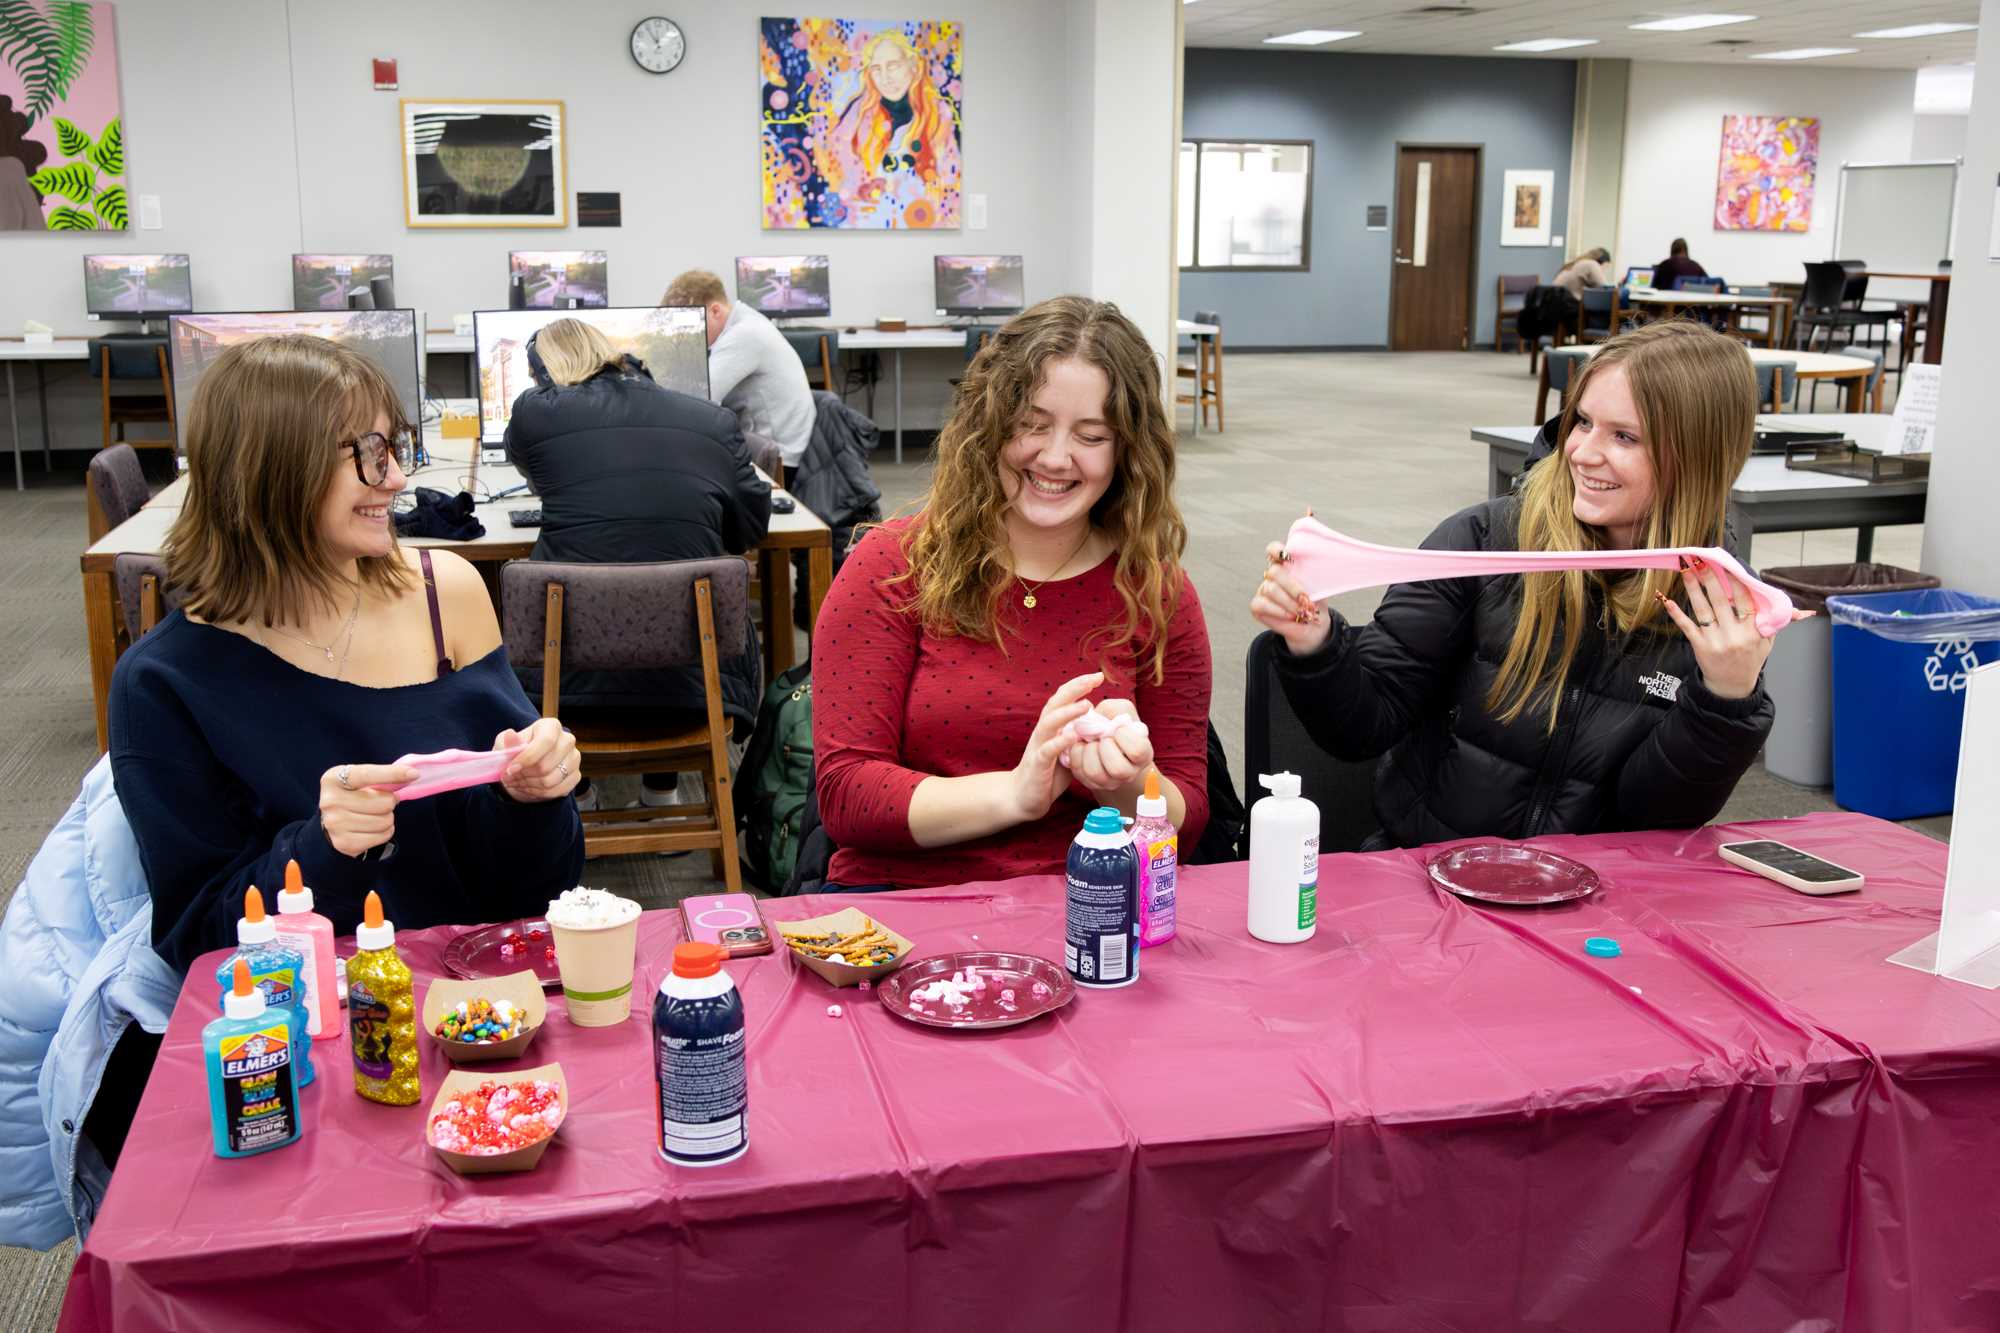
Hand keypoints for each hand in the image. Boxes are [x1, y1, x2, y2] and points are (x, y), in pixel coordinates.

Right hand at [319, 763, 415, 858]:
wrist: (331, 823)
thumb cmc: (352, 796)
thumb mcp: (359, 781)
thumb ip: (380, 776)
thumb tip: (411, 774)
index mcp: (332, 779)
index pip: (367, 774)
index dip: (392, 774)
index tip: (414, 774)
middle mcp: (330, 802)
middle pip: (383, 803)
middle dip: (390, 802)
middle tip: (381, 802)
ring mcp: (335, 824)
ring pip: (385, 821)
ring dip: (388, 818)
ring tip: (376, 815)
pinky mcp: (344, 843)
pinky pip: (383, 836)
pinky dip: (385, 832)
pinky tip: (373, 828)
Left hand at [496, 718, 580, 803]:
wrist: (527, 766)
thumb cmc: (516, 752)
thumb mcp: (506, 745)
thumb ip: (509, 742)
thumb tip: (510, 734)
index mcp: (551, 726)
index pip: (546, 741)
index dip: (527, 758)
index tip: (510, 769)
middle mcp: (567, 740)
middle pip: (546, 765)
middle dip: (524, 775)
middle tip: (509, 778)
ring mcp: (574, 758)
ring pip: (551, 781)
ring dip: (529, 786)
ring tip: (518, 782)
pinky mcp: (576, 775)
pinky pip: (558, 790)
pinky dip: (539, 793)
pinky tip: (529, 788)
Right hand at [1008, 672, 1099, 824]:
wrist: (1022, 797)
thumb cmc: (1047, 774)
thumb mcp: (1069, 752)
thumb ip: (1080, 738)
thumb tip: (1102, 727)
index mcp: (1050, 726)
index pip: (1063, 698)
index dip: (1078, 685)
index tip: (1098, 676)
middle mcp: (1042, 731)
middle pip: (1056, 702)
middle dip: (1075, 688)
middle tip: (1094, 678)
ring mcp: (1038, 746)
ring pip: (1050, 722)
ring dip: (1068, 712)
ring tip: (1087, 704)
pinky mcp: (1037, 764)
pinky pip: (1048, 750)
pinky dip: (1060, 741)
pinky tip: (1074, 735)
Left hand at [1063, 699, 1153, 802]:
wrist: (1101, 736)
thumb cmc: (1113, 721)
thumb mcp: (1119, 709)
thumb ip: (1113, 711)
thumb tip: (1101, 723)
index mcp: (1143, 754)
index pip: (1137, 751)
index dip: (1123, 736)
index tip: (1118, 728)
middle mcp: (1129, 773)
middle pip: (1118, 769)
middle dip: (1105, 747)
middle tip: (1103, 738)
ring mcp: (1109, 781)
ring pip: (1095, 773)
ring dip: (1088, 751)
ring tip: (1090, 741)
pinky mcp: (1090, 783)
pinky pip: (1079, 772)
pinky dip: (1076, 754)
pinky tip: (1081, 746)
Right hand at [1250, 538, 1334, 655]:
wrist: (1313, 625)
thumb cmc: (1316, 602)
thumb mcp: (1320, 586)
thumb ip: (1314, 574)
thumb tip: (1323, 566)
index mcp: (1286, 565)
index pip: (1274, 549)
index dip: (1276, 550)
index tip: (1287, 556)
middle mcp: (1272, 576)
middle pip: (1275, 571)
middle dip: (1292, 587)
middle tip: (1305, 599)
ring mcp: (1263, 589)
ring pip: (1270, 589)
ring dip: (1289, 602)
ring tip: (1301, 611)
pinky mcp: (1257, 605)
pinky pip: (1263, 605)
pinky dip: (1279, 612)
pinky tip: (1291, 616)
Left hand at [1656, 556, 1775, 698]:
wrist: (1732, 686)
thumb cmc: (1750, 659)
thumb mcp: (1768, 641)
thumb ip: (1775, 621)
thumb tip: (1797, 609)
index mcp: (1753, 631)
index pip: (1745, 601)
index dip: (1734, 582)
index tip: (1727, 565)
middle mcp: (1734, 635)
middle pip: (1721, 601)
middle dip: (1710, 578)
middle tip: (1700, 561)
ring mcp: (1715, 641)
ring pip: (1702, 610)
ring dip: (1693, 588)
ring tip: (1685, 570)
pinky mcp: (1700, 646)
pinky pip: (1686, 626)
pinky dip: (1676, 613)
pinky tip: (1667, 600)